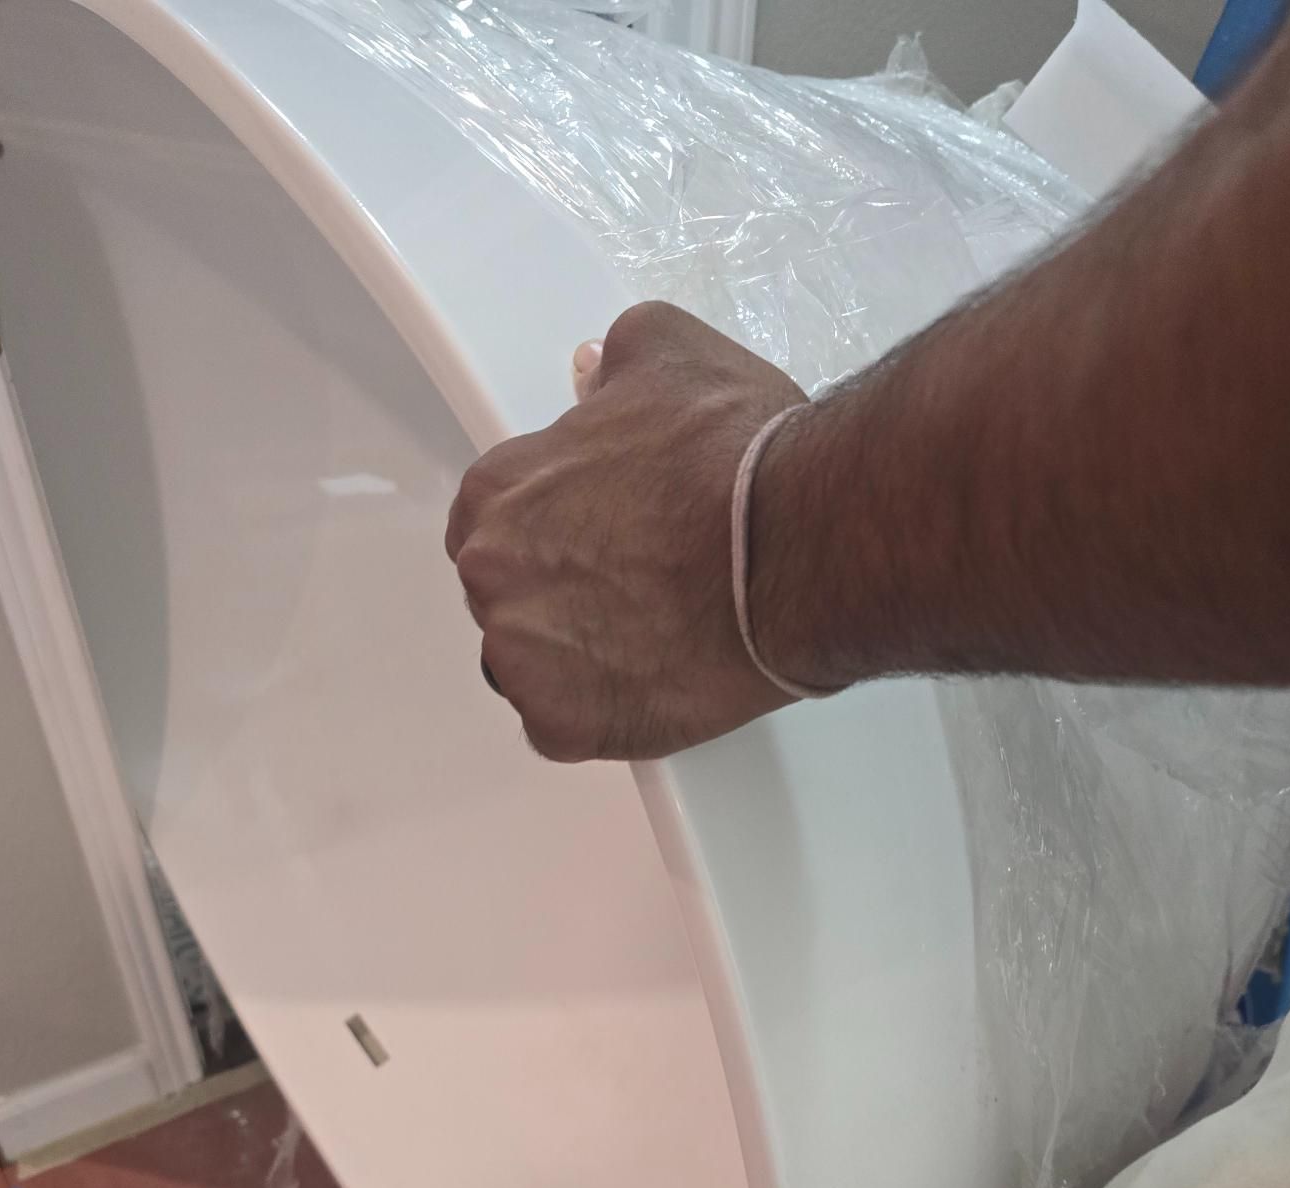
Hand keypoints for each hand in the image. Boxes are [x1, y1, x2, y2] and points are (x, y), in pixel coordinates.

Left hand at [445, 301, 806, 761]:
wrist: (797, 545)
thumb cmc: (738, 459)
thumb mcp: (672, 354)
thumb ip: (617, 359)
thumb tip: (604, 368)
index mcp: (499, 490)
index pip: (493, 524)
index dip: (553, 534)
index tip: (604, 542)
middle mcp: (492, 572)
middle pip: (507, 597)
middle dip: (562, 597)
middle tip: (639, 589)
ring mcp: (520, 654)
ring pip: (530, 668)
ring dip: (579, 659)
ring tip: (654, 638)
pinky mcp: (562, 722)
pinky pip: (562, 729)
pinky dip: (601, 715)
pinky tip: (654, 681)